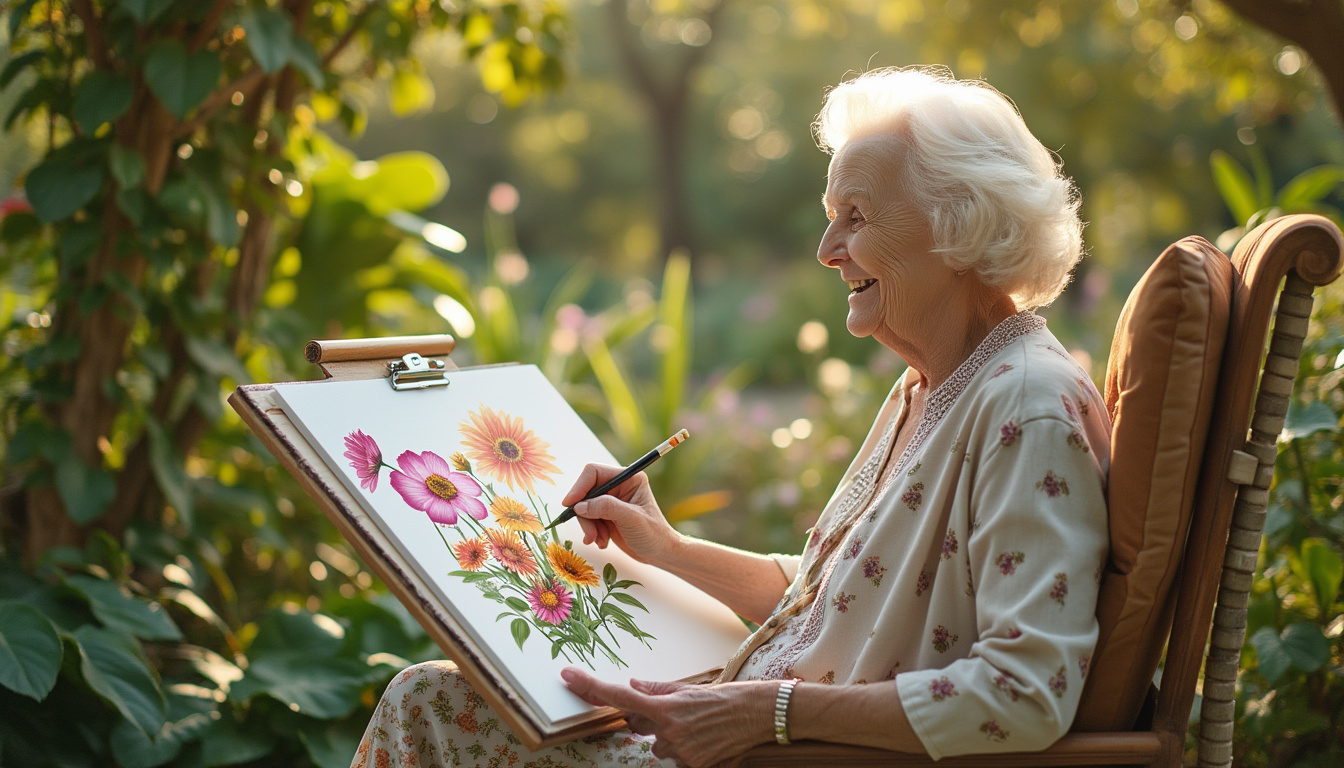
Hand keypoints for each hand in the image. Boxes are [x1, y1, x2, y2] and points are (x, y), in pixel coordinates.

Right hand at [561, 463, 681, 566]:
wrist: (660, 554)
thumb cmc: (654, 534)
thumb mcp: (631, 519)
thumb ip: (606, 508)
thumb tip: (580, 506)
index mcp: (629, 478)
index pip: (594, 473)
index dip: (579, 487)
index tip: (569, 505)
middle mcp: (618, 486)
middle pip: (586, 492)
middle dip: (585, 514)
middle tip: (590, 534)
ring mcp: (611, 501)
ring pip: (584, 508)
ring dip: (589, 526)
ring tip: (600, 540)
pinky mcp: (606, 515)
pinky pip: (588, 519)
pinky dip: (591, 532)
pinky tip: (603, 542)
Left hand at [561, 667, 775, 766]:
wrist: (758, 715)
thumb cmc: (726, 699)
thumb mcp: (689, 689)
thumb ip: (657, 690)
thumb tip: (633, 685)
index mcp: (666, 707)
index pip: (620, 696)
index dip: (590, 688)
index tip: (568, 677)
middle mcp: (669, 732)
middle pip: (639, 727)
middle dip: (650, 720)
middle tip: (678, 712)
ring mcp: (681, 753)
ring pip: (658, 746)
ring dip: (670, 737)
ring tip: (698, 727)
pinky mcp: (694, 767)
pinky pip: (677, 758)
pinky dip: (686, 750)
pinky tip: (705, 740)